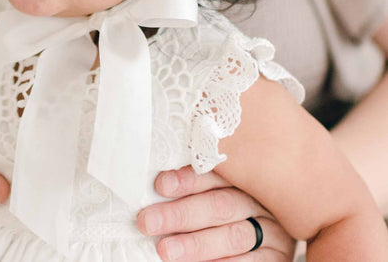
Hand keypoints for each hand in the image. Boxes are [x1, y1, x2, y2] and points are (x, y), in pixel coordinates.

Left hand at [137, 166, 295, 260]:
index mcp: (245, 178)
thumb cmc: (230, 211)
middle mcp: (260, 202)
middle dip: (181, 214)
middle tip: (149, 221)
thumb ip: (196, 189)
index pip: (215, 174)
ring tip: (165, 250)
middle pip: (220, 205)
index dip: (187, 179)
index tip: (160, 185)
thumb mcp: (219, 193)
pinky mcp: (279, 259)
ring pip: (232, 237)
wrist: (268, 236)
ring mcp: (273, 232)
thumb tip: (156, 186)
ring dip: (196, 245)